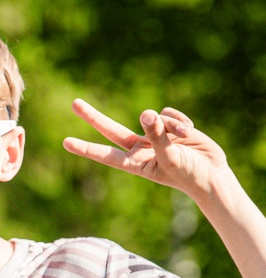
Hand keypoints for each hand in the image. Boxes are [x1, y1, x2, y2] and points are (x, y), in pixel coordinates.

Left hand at [63, 99, 228, 196]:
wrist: (211, 173)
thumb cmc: (188, 173)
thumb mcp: (171, 157)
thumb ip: (157, 135)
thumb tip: (146, 113)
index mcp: (135, 163)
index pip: (105, 154)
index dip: (86, 148)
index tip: (66, 143)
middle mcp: (140, 148)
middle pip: (111, 129)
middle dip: (93, 117)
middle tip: (74, 104)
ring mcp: (153, 136)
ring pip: (152, 118)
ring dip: (170, 126)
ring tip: (185, 139)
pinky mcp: (169, 125)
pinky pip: (168, 113)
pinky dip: (181, 121)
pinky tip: (190, 132)